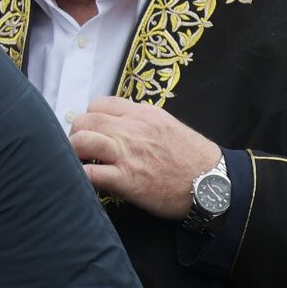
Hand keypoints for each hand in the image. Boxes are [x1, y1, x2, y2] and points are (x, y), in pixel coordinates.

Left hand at [70, 96, 220, 219]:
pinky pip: (89, 173)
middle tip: (79, 149)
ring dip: (72, 152)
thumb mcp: (168, 126)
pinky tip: (80, 180)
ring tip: (77, 162)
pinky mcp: (126, 180)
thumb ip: (140, 121)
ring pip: (81, 141)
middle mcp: (132, 130)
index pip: (99, 104)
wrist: (215, 183)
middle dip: (75, 134)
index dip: (89, 117)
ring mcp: (127, 154)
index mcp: (143, 114)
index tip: (91, 131)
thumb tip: (117, 123)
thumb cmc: (193, 158)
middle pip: (84, 121)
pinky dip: (78, 175)